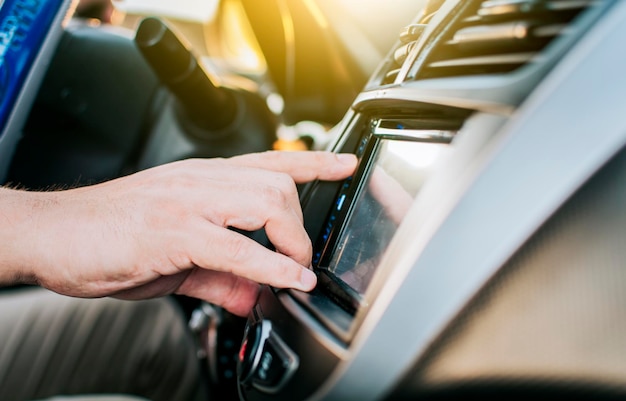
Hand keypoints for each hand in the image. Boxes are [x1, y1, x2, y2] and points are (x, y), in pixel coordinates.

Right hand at [0, 151, 356, 315]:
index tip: (345, 164)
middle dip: (303, 223)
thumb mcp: (177, 262)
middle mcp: (200, 183)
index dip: (314, 162)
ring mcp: (187, 203)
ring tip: (294, 268)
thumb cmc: (109, 235)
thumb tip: (258, 296)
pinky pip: (236, 247)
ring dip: (292, 241)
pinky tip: (286, 280)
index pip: (271, 161)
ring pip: (266, 202)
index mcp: (202, 180)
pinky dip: (271, 266)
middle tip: (301, 257)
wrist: (53, 234)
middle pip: (278, 182)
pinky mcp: (171, 232)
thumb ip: (222, 277)